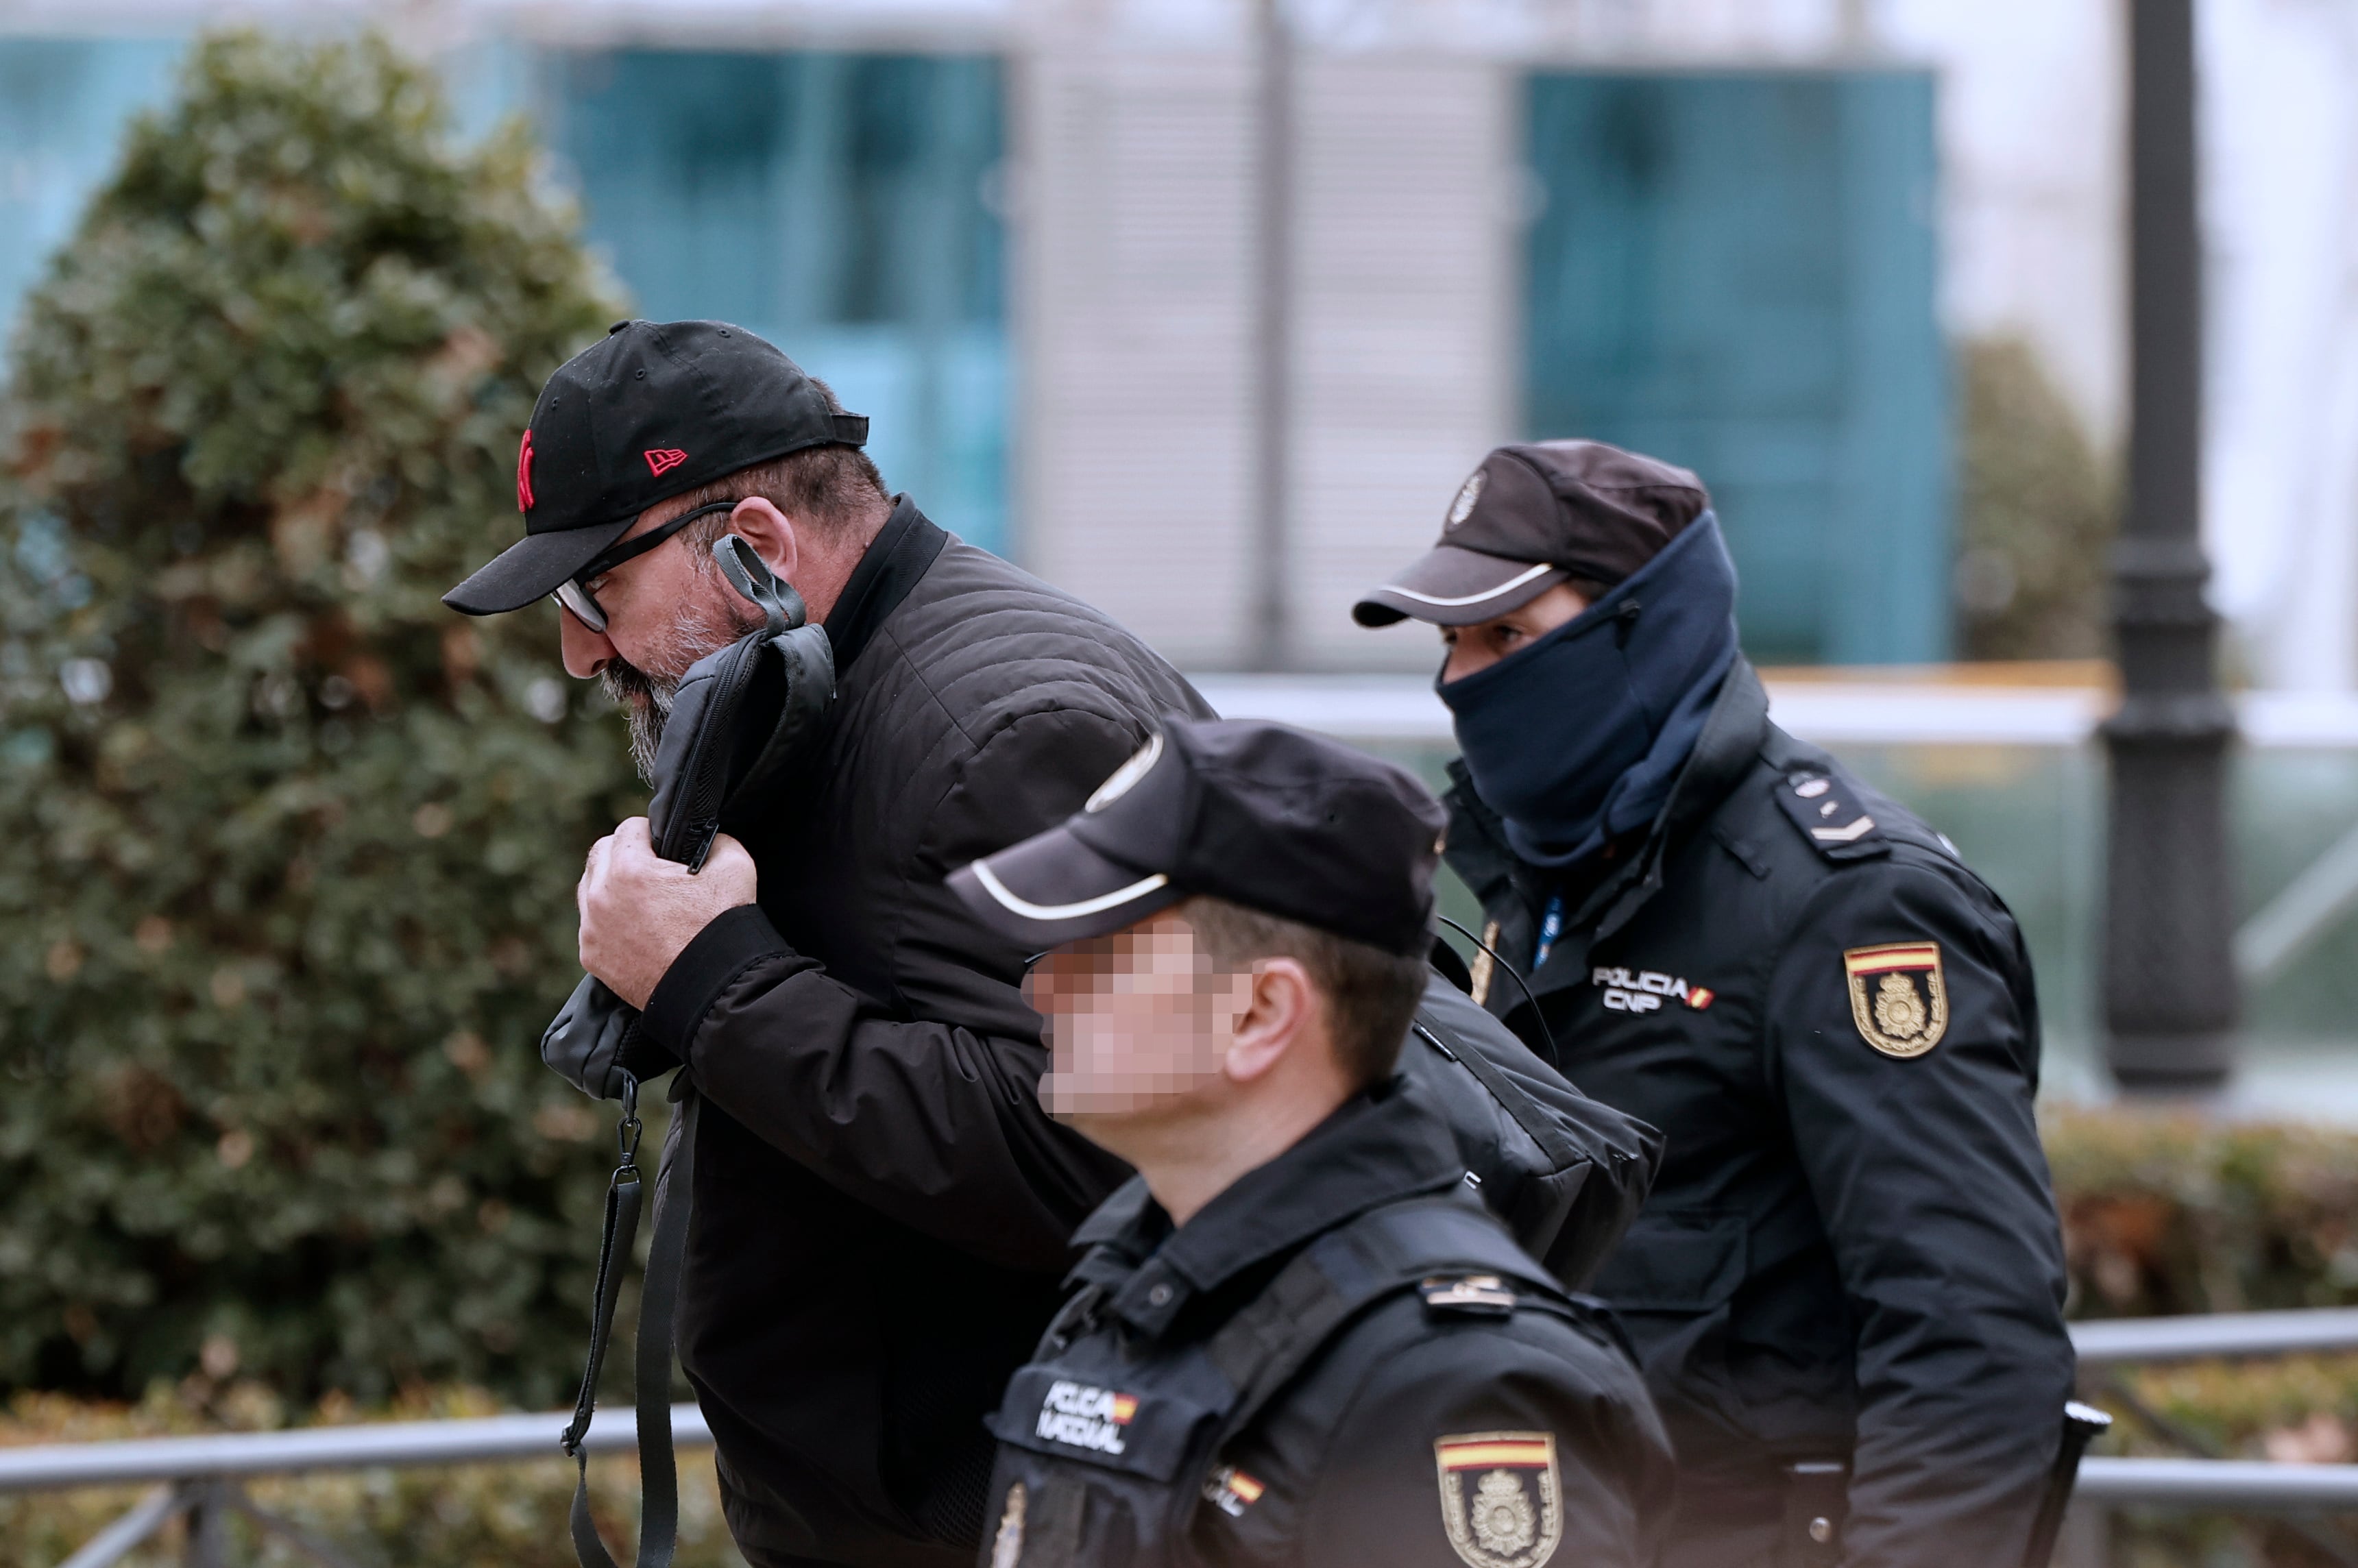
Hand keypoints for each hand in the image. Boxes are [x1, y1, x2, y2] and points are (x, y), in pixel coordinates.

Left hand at [577, 818, 757, 1009]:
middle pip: (600, 853)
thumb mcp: (735, 865)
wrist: (712, 989)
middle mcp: (600, 897)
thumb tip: (703, 838)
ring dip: (610, 886)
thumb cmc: (722, 928)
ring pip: (590, 889)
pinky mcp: (591, 956)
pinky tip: (637, 929)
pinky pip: (592, 925)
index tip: (665, 848)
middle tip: (652, 869)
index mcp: (629, 869)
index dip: (652, 833)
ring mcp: (591, 929)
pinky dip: (609, 921)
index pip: (629, 828)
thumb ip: (715, 839)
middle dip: (624, 854)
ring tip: (643, 899)